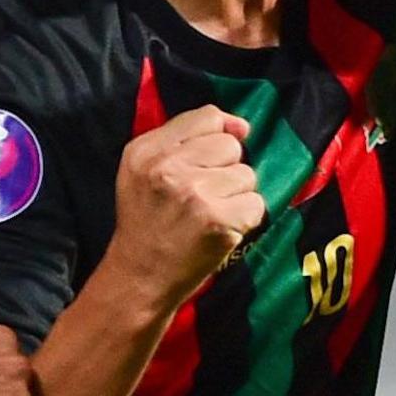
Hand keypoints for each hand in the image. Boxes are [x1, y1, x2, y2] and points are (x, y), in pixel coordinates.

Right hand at [105, 105, 266, 303]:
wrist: (139, 278)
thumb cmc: (147, 224)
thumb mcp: (143, 173)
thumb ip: (184, 141)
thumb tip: (242, 126)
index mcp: (146, 150)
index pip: (207, 116)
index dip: (223, 133)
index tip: (219, 156)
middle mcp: (167, 167)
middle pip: (231, 146)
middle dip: (227, 170)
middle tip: (205, 196)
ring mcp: (193, 193)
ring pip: (247, 175)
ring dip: (237, 197)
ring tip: (211, 215)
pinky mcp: (216, 220)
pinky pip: (256, 205)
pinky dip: (245, 220)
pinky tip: (222, 231)